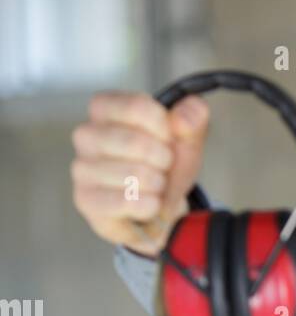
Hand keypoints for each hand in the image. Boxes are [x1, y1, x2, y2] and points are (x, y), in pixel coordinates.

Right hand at [70, 90, 209, 256]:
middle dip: (163, 160)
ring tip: (156, 187)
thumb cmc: (164, 166)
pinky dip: (148, 206)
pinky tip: (149, 204)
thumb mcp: (186, 138)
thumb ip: (193, 117)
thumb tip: (182, 118)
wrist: (159, 209)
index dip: (164, 128)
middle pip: (135, 142)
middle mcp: (86, 134)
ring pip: (133, 174)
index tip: (169, 140)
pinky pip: (125, 201)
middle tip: (163, 168)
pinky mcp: (86, 199)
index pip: (137, 106)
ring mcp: (82, 167)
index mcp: (106, 108)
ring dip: (158, 185)